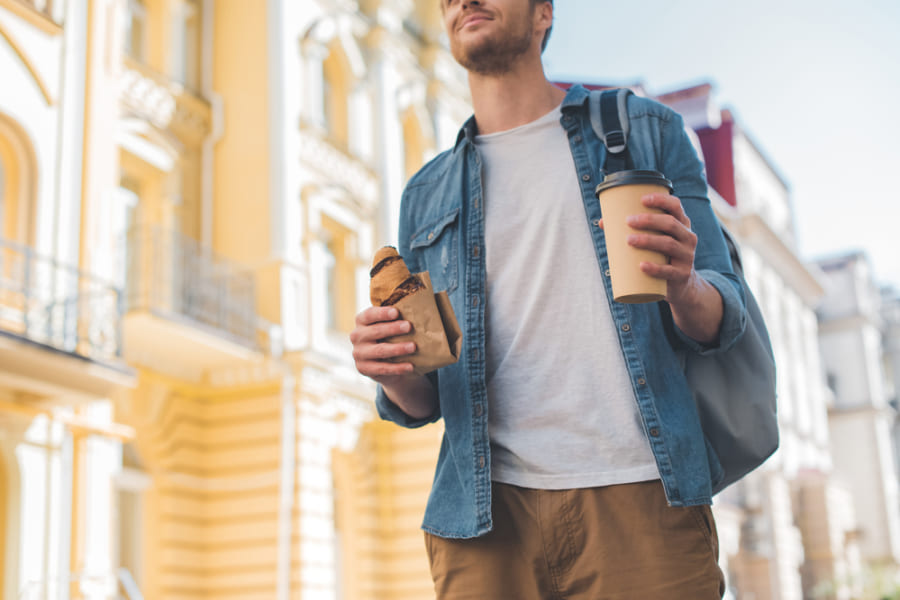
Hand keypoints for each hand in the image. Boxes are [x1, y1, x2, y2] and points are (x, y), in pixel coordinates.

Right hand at [350, 306, 416, 382]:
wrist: (383, 363)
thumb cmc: (390, 337)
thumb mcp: (389, 326)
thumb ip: (396, 319)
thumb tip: (417, 311)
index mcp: (361, 321)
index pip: (369, 315)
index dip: (382, 313)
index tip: (396, 312)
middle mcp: (357, 336)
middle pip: (375, 331)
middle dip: (393, 328)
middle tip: (409, 326)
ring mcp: (359, 354)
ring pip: (380, 350)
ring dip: (398, 349)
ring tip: (413, 347)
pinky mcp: (364, 369)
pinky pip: (383, 368)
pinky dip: (398, 368)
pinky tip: (411, 366)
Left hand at [600, 192, 721, 342]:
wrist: (679, 286)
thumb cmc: (660, 257)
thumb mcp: (654, 241)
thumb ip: (631, 230)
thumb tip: (602, 222)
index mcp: (681, 225)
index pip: (676, 206)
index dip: (661, 200)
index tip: (642, 199)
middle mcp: (688, 237)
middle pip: (670, 224)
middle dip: (649, 220)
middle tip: (628, 221)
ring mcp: (687, 256)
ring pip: (669, 244)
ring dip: (648, 240)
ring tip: (629, 240)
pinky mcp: (682, 275)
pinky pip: (669, 271)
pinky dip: (655, 268)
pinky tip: (642, 266)